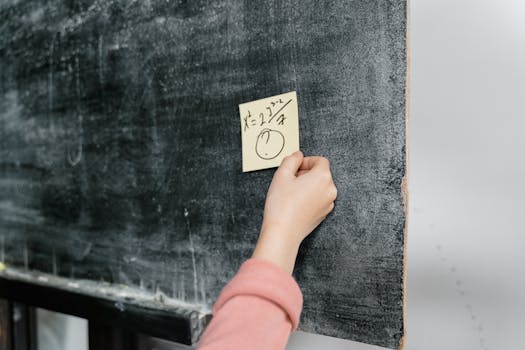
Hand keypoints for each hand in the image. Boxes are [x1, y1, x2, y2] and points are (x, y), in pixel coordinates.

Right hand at [252, 151, 336, 272]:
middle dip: (306, 173)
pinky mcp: (323, 214)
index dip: (306, 161)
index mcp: (323, 177)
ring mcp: (328, 203)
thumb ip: (291, 160)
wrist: (283, 232)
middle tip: (290, 180)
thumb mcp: (282, 175)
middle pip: (321, 173)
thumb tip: (297, 156)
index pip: (320, 160)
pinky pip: (318, 199)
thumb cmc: (282, 204)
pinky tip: (295, 203)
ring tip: (291, 193)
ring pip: (319, 187)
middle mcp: (330, 190)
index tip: (294, 167)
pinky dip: (309, 197)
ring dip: (307, 185)